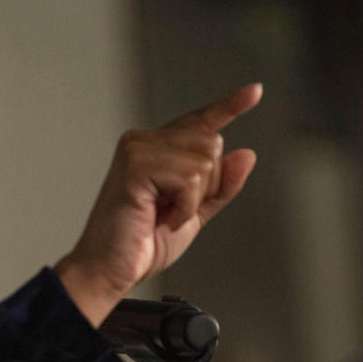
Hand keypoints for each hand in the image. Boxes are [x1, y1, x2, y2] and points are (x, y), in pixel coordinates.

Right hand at [56, 83, 262, 326]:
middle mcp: (142, 142)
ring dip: (193, 199)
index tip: (254, 92)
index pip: (199, 123)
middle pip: (211, 142)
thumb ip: (219, 186)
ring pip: (204, 160)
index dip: (228, 107)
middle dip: (206, 185)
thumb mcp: (193, 214)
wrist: (108, 269)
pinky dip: (184, 206)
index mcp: (154, 150)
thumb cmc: (139, 245)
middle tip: (172, 210)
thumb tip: (246, 154)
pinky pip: (189, 178)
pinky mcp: (135, 166)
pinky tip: (160, 217)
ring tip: (163, 215)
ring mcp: (137, 151)